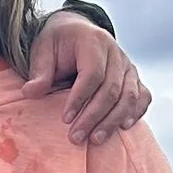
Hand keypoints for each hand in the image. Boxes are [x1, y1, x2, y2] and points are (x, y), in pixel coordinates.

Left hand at [23, 12, 149, 145]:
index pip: (92, 73)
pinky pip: (142, 96)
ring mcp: (128, 66)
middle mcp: (115, 53)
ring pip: (129, 96)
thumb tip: (30, 93)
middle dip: (93, 117)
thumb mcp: (43, 51)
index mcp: (93, 41)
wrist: (76, 32)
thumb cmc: (58, 43)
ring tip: (95, 140)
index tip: (65, 119)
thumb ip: (39, 72)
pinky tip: (123, 128)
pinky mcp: (134, 78)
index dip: (79, 98)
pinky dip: (135, 112)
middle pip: (111, 89)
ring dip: (113, 121)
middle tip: (75, 138)